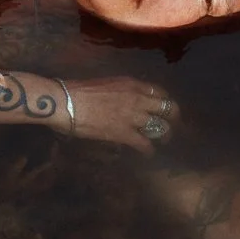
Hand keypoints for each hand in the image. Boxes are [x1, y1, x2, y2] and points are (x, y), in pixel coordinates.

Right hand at [62, 77, 177, 154]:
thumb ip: (119, 91)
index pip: (159, 92)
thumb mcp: (106, 84)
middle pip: (167, 108)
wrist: (66, 102)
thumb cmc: (78, 91)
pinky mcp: (125, 134)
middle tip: (172, 126)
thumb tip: (122, 100)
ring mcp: (133, 117)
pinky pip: (145, 144)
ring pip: (160, 127)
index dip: (165, 101)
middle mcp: (138, 99)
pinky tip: (149, 154)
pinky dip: (149, 150)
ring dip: (164, 135)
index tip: (165, 108)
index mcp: (132, 84)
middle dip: (173, 118)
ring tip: (163, 141)